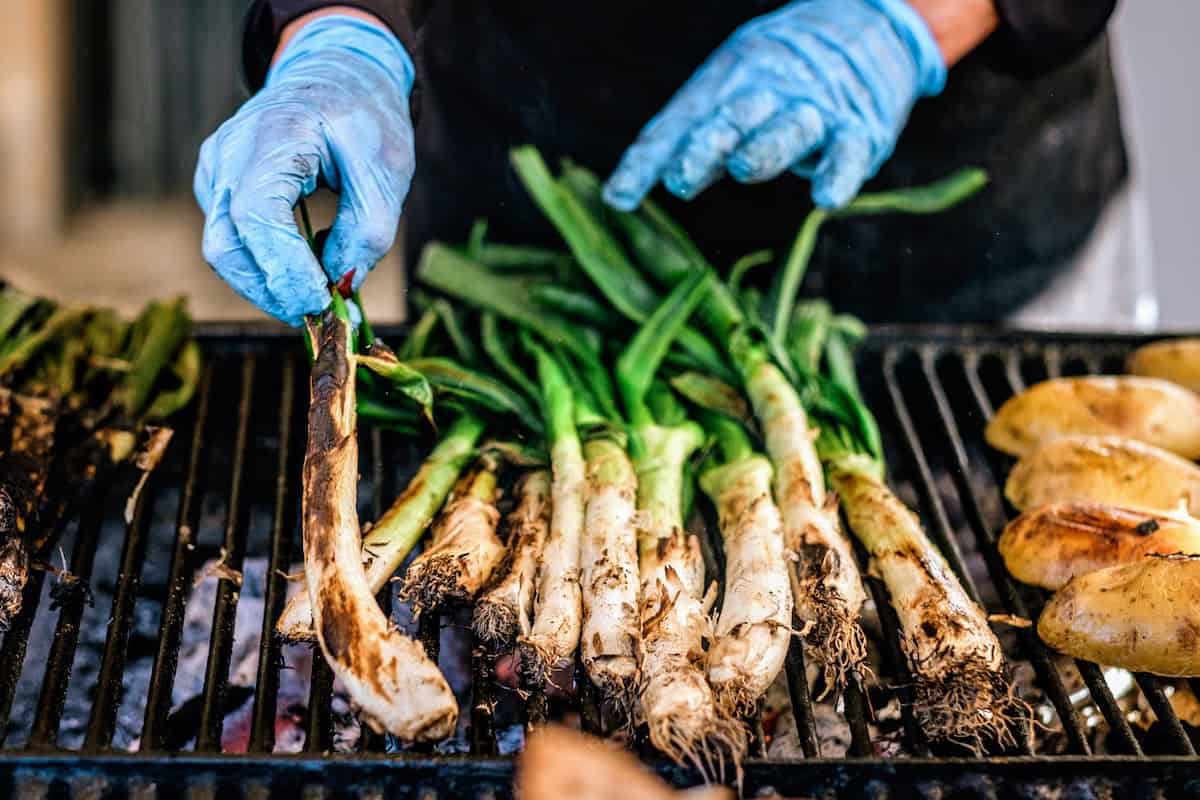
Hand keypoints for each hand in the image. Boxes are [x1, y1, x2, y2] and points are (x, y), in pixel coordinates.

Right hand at [194, 15, 414, 324]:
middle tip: (324, 317)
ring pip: (224, 250)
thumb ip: (367, 232)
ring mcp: (215, 170)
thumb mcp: (387, 171)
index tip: (321, 305)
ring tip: (319, 294)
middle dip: (273, 291)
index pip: (257, 217)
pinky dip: (265, 266)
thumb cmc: (365, 117)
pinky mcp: (217, 187)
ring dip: (269, 284)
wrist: (336, 73)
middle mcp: (229, 153)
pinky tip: (303, 268)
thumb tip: (340, 287)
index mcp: (273, 135)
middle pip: (227, 245)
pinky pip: (231, 240)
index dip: (283, 271)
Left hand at [603, 0, 946, 211]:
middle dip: (704, 147)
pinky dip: (838, 172)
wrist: (866, 25)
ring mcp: (814, 109)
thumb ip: (686, 141)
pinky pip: (848, 151)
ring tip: (745, 167)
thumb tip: (618, 196)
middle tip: (679, 178)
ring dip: (766, 147)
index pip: (677, 125)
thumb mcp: (729, 93)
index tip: (618, 198)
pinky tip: (827, 198)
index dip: (646, 161)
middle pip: (730, 119)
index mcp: (723, 83)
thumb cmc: (779, 77)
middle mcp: (765, 90)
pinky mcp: (859, 128)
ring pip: (788, 128)